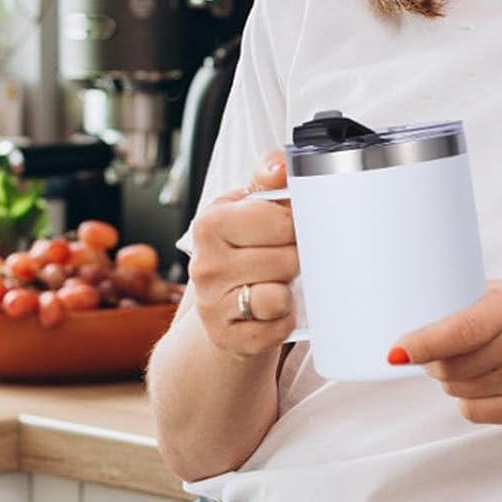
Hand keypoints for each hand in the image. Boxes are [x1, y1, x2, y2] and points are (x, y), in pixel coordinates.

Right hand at [184, 149, 295, 359]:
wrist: (224, 310)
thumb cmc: (245, 252)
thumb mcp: (251, 209)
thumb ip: (269, 179)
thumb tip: (281, 164)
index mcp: (211, 222)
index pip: (280, 219)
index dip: (295, 226)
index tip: (289, 230)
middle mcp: (205, 263)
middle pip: (286, 258)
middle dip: (295, 260)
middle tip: (282, 261)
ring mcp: (212, 304)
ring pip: (279, 295)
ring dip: (288, 292)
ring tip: (275, 285)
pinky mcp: (227, 337)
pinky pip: (276, 328)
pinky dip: (282, 322)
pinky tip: (270, 313)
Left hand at [389, 280, 501, 428]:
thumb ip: (465, 301)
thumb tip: (411, 312)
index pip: (459, 331)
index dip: (422, 344)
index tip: (395, 353)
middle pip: (449, 366)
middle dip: (433, 359)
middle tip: (440, 347)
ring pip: (456, 390)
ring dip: (451, 378)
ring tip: (474, 361)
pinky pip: (472, 412)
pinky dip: (469, 399)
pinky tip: (488, 381)